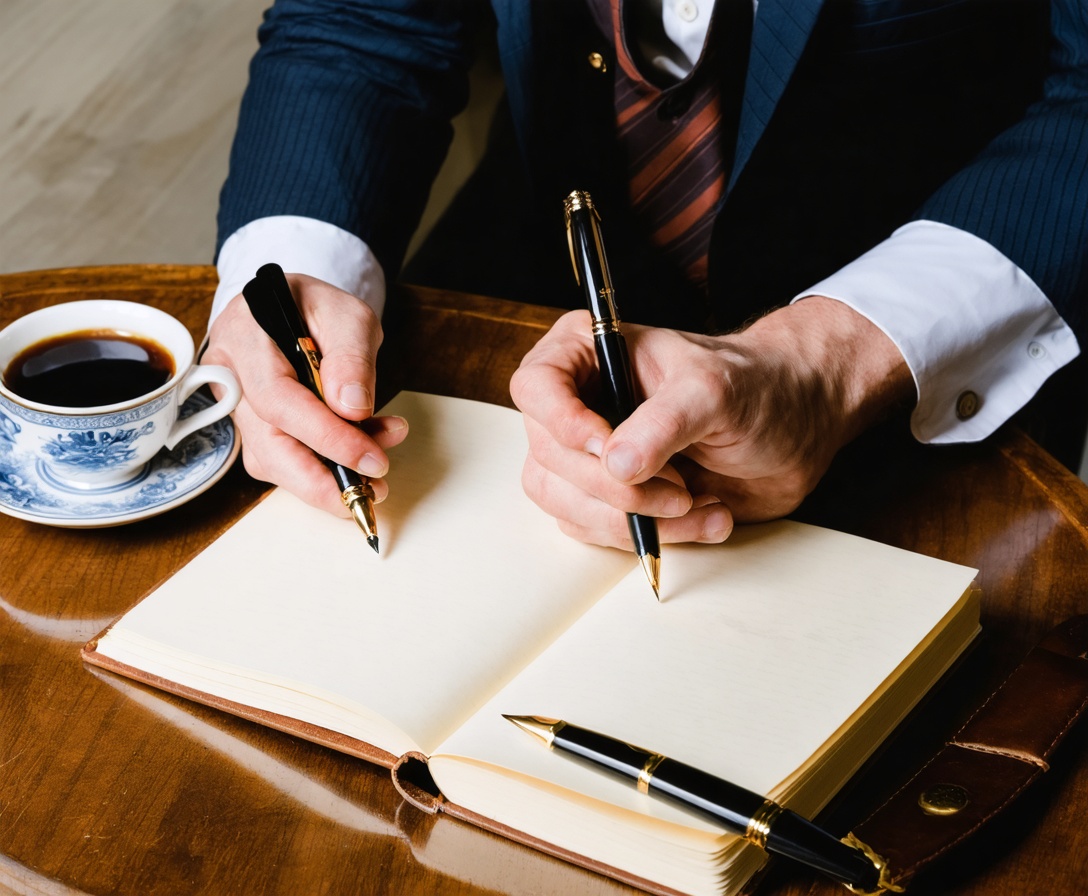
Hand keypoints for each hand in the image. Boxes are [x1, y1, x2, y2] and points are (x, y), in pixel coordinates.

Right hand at [203, 274, 407, 515]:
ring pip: (272, 461)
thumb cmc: (319, 308)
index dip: (324, 436)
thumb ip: (351, 357)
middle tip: (369, 493)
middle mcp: (228, 375)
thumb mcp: (349, 314)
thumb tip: (352, 409)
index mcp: (244, 334)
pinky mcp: (253, 427)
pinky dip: (324, 464)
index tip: (370, 459)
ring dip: (328, 473)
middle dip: (318, 480)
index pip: (278, 399)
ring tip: (378, 461)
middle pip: (264, 445)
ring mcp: (235, 406)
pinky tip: (362, 450)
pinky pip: (284, 458)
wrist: (295, 309)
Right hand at [510, 297, 912, 549]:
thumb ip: (664, 422)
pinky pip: (600, 532)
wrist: (797, 427)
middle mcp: (581, 404)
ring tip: (697, 502)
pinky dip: (654, 536)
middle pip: (548, 458)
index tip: (606, 448)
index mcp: (591, 354)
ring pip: (566, 504)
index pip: (535, 387)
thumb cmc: (757, 387)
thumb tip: (616, 463)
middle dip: (615, 487)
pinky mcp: (612, 498)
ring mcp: (591, 455)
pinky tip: (705, 515)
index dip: (561, 424)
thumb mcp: (714, 391)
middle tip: (679, 486)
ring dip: (633, 519)